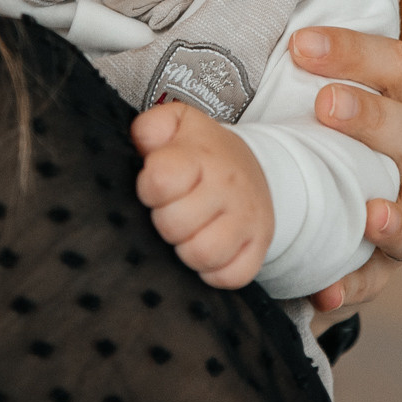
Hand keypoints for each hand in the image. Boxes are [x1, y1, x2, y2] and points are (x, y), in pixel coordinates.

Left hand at [131, 101, 272, 288]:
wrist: (252, 167)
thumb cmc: (202, 153)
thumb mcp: (176, 124)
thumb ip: (150, 126)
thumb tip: (141, 144)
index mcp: (202, 155)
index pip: (161, 180)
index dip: (149, 189)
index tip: (155, 188)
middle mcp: (228, 186)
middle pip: (175, 224)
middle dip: (164, 222)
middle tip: (172, 211)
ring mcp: (247, 219)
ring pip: (203, 255)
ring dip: (186, 250)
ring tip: (187, 234)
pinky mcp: (260, 246)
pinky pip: (230, 277)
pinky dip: (213, 272)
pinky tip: (207, 249)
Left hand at [291, 0, 401, 314]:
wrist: (340, 198)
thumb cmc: (340, 122)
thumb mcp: (348, 69)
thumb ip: (367, 10)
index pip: (399, 67)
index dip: (354, 52)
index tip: (299, 42)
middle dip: (371, 119)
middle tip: (322, 104)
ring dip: (391, 217)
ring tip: (364, 213)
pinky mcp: (386, 262)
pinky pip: (379, 278)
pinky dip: (357, 285)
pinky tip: (327, 290)